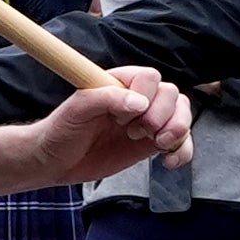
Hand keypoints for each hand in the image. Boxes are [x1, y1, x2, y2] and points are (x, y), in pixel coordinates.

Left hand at [37, 70, 194, 184]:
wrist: (56, 161)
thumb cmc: (61, 130)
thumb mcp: (76, 110)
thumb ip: (106, 98)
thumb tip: (140, 103)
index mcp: (119, 83)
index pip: (149, 77)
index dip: (145, 96)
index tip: (123, 117)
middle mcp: (137, 99)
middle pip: (171, 95)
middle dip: (161, 116)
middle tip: (135, 133)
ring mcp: (146, 121)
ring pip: (182, 114)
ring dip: (177, 130)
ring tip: (157, 145)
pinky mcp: (151, 144)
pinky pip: (180, 142)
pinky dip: (183, 150)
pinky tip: (168, 161)